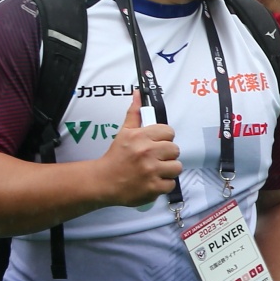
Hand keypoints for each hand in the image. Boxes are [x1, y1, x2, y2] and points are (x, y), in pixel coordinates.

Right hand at [98, 93, 181, 207]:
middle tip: (155, 158)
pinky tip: (153, 181)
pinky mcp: (153, 187)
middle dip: (167, 154)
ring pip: (176, 167)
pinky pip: (171, 183)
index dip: (164, 138)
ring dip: (168, 170)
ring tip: (156, 170)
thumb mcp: (124, 132)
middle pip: (175, 149)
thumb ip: (134, 113)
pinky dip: (164, 184)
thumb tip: (138, 93)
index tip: (157, 143)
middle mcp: (146, 152)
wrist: (103, 181)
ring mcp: (151, 171)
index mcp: (140, 137)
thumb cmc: (116, 156)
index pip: (169, 132)